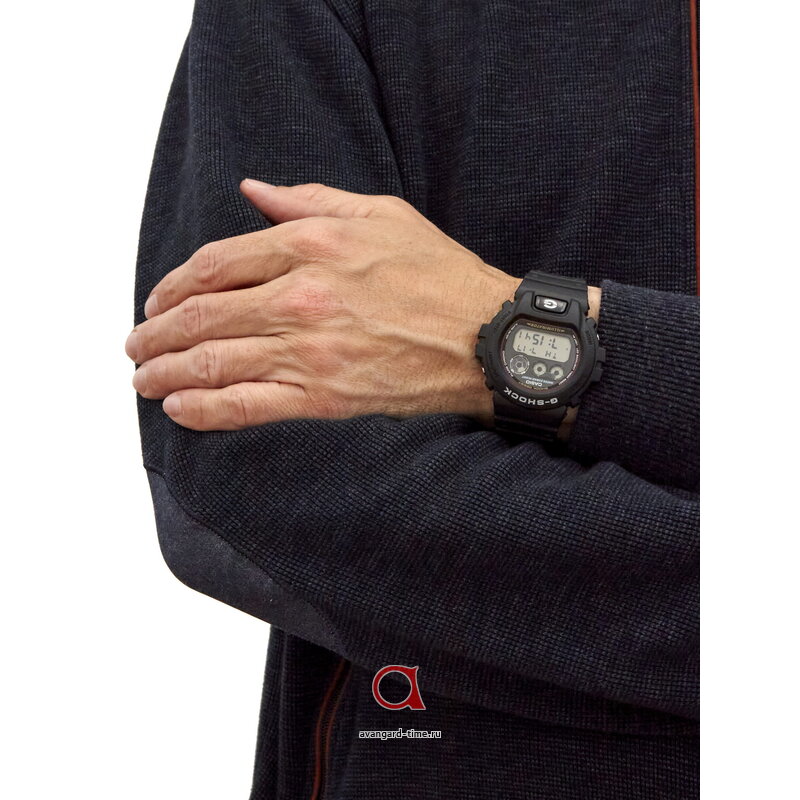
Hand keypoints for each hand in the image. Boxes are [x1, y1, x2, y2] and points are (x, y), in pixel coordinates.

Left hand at [126, 180, 520, 429]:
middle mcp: (301, 298)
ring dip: (166, 372)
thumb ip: (308, 201)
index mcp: (312, 246)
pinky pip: (248, 405)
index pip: (216, 264)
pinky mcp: (325, 397)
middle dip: (156, 333)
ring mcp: (310, 351)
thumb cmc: (438, 274)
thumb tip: (252, 191)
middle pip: (202, 316)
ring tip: (143, 378)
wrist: (486, 338)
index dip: (174, 285)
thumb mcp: (380, 214)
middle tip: (137, 345)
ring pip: (214, 362)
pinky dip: (206, 410)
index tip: (157, 301)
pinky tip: (179, 410)